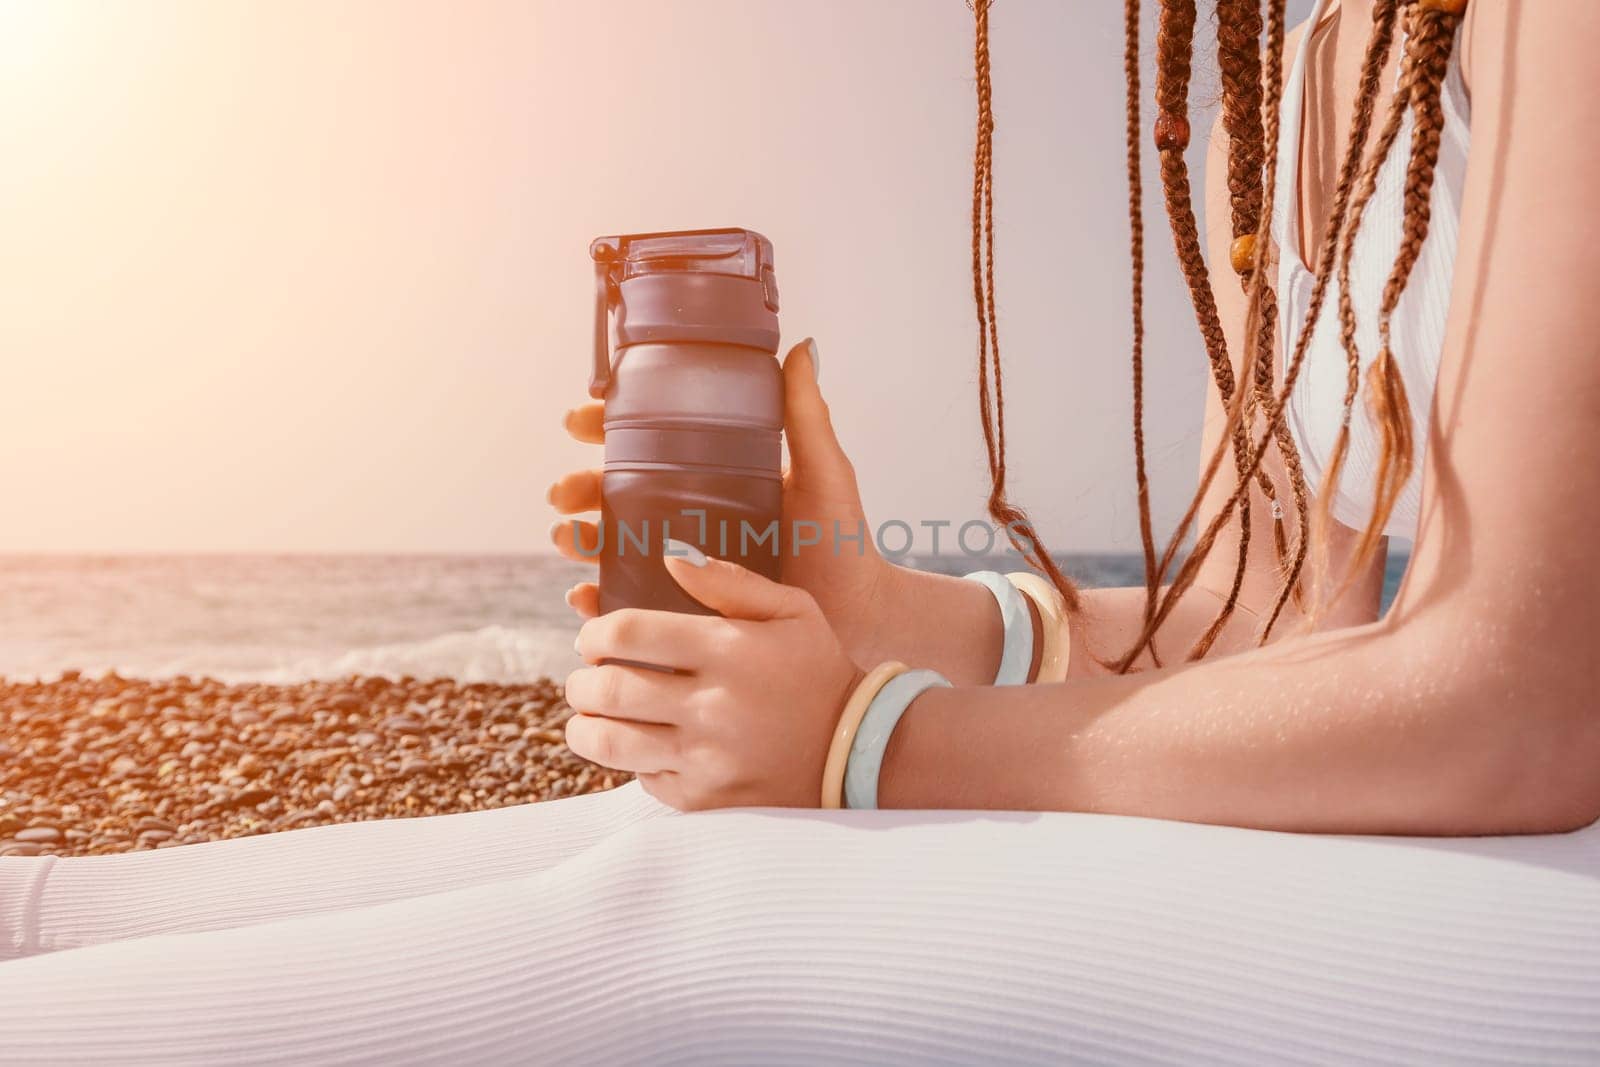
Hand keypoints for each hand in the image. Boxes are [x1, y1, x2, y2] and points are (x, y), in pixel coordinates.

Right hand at [548, 337, 895, 655]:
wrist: (860, 616)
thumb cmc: (843, 542)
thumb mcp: (823, 472)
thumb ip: (807, 416)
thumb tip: (801, 346)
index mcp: (713, 476)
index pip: (648, 443)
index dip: (606, 428)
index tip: (581, 420)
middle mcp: (690, 518)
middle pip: (615, 494)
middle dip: (579, 490)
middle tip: (564, 494)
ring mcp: (683, 566)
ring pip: (612, 546)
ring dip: (579, 540)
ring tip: (569, 539)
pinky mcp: (684, 611)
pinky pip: (629, 603)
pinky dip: (599, 599)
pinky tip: (585, 595)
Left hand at [563, 543, 863, 809]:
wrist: (856, 750)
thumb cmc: (816, 670)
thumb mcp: (792, 609)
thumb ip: (730, 580)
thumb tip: (670, 556)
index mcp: (729, 651)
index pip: (628, 632)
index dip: (594, 631)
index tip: (592, 636)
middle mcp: (713, 706)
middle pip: (608, 688)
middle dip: (582, 679)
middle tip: (585, 676)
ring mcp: (707, 758)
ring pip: (611, 740)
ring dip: (584, 725)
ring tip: (588, 714)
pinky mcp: (705, 799)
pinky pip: (643, 777)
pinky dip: (631, 760)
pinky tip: (643, 743)